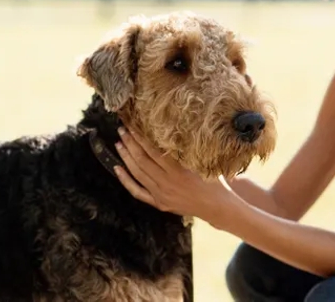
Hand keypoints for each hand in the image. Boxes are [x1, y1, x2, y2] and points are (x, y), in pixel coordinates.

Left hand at [114, 127, 232, 224]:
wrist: (217, 207)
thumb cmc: (214, 182)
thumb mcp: (201, 163)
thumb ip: (185, 152)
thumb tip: (172, 133)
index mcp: (178, 171)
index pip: (153, 151)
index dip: (141, 138)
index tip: (133, 126)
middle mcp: (167, 182)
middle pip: (142, 160)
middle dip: (130, 144)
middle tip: (122, 130)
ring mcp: (161, 194)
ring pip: (137, 173)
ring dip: (126, 157)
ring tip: (118, 144)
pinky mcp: (158, 203)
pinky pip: (137, 191)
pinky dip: (126, 180)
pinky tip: (117, 169)